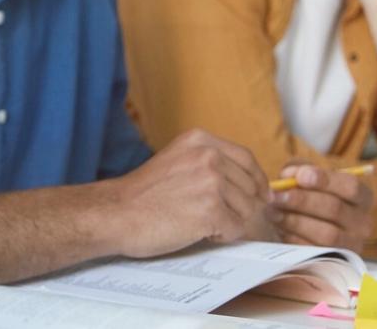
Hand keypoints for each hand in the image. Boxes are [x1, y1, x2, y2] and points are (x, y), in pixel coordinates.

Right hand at [104, 129, 271, 257]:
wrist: (116, 212)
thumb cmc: (143, 194)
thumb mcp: (177, 160)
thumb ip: (209, 163)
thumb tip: (253, 184)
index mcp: (200, 140)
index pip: (247, 158)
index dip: (256, 180)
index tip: (260, 195)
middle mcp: (208, 156)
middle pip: (250, 186)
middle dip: (240, 205)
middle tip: (213, 215)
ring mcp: (211, 182)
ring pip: (246, 210)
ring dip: (229, 221)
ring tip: (198, 221)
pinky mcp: (212, 209)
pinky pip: (236, 229)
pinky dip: (222, 236)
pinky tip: (198, 231)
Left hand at [268, 162, 373, 250]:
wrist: (305, 225)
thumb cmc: (308, 194)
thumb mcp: (305, 175)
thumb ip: (298, 170)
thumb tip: (291, 176)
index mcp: (362, 197)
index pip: (351, 187)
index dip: (325, 180)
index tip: (300, 177)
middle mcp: (362, 222)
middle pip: (335, 209)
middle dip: (302, 201)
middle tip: (276, 196)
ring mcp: (352, 245)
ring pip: (327, 233)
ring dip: (295, 221)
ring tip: (273, 211)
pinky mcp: (335, 260)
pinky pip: (315, 250)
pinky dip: (293, 237)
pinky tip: (279, 227)